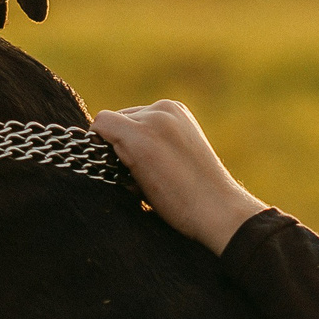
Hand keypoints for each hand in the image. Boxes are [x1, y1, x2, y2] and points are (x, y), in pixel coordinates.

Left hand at [91, 100, 268, 253]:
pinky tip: (128, 174)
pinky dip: (99, 148)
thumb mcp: (179, 155)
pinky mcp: (138, 136)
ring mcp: (151, 119)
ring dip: (115, 153)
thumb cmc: (197, 195)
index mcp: (177, 111)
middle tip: (147, 178)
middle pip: (120, 121)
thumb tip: (115, 150)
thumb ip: (156, 143)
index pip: (134, 118)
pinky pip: (100, 126)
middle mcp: (163, 108)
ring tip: (143, 180)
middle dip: (122, 148)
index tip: (150, 169)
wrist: (218, 210)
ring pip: (108, 125)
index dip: (131, 146)